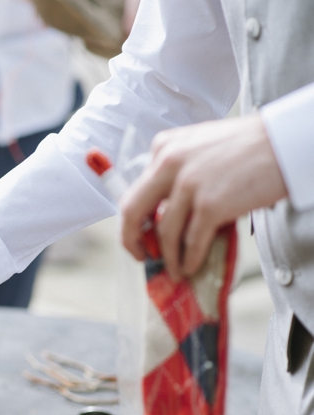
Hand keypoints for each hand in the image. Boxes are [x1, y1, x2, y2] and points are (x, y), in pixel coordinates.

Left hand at [120, 114, 287, 277]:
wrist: (286, 142)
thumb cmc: (250, 146)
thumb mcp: (200, 148)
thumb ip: (178, 172)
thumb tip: (167, 210)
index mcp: (163, 147)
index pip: (136, 191)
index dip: (134, 220)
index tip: (139, 235)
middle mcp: (169, 163)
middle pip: (133, 211)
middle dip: (132, 240)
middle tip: (141, 256)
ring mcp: (188, 184)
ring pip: (165, 232)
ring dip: (168, 257)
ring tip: (175, 270)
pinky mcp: (210, 204)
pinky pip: (191, 241)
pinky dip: (189, 259)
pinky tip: (191, 266)